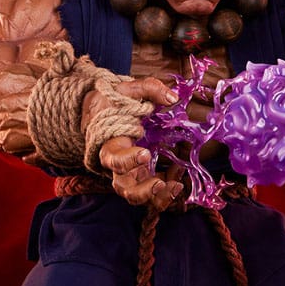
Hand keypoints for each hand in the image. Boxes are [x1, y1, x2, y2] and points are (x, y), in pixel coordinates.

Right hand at [82, 75, 183, 209]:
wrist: (105, 113)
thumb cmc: (115, 102)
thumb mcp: (128, 89)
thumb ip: (149, 88)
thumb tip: (172, 97)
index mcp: (110, 144)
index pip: (112, 159)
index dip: (126, 160)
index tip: (145, 153)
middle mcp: (117, 165)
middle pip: (122, 186)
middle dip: (141, 190)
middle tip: (159, 182)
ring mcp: (130, 174)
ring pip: (136, 196)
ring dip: (155, 196)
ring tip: (176, 186)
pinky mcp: (142, 178)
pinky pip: (151, 195)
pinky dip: (165, 194)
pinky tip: (178, 180)